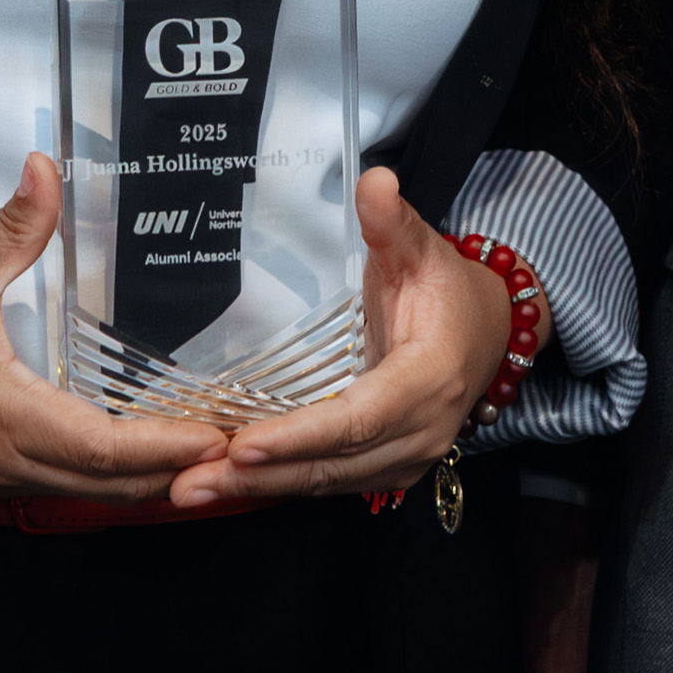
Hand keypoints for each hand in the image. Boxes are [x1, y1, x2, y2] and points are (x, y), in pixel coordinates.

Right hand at [0, 158, 230, 504]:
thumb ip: (12, 227)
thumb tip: (47, 169)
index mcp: (6, 419)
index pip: (111, 452)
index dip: (173, 448)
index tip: (223, 436)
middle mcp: (4, 463)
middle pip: (110, 488)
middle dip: (175, 473)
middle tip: (232, 451)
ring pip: (81, 495)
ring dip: (139, 481)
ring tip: (192, 455)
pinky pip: (50, 489)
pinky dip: (97, 479)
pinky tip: (120, 453)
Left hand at [163, 171, 525, 510]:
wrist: (484, 334)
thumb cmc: (445, 292)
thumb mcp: (422, 249)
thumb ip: (392, 221)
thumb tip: (373, 181)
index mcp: (429, 379)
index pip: (358, 418)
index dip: (301, 436)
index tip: (244, 445)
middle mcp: (420, 432)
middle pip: (332, 463)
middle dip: (259, 477)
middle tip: (189, 483)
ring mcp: (405, 459)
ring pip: (325, 482)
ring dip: (257, 490)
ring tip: (190, 491)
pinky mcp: (386, 472)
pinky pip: (328, 484)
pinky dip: (276, 486)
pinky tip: (225, 485)